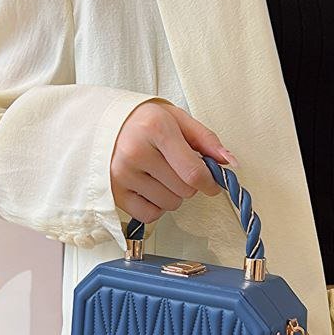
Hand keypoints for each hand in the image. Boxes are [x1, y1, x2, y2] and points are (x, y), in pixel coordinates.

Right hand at [110, 101, 238, 223]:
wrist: (104, 125)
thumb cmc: (143, 122)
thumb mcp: (177, 119)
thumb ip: (206, 140)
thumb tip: (229, 162)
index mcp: (155, 129)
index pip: (193, 172)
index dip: (210, 183)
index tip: (212, 184)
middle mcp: (135, 152)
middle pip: (185, 190)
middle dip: (189, 184)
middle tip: (176, 168)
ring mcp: (122, 175)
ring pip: (170, 204)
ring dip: (172, 195)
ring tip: (160, 175)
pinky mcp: (114, 193)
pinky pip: (150, 215)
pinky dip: (156, 207)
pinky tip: (150, 189)